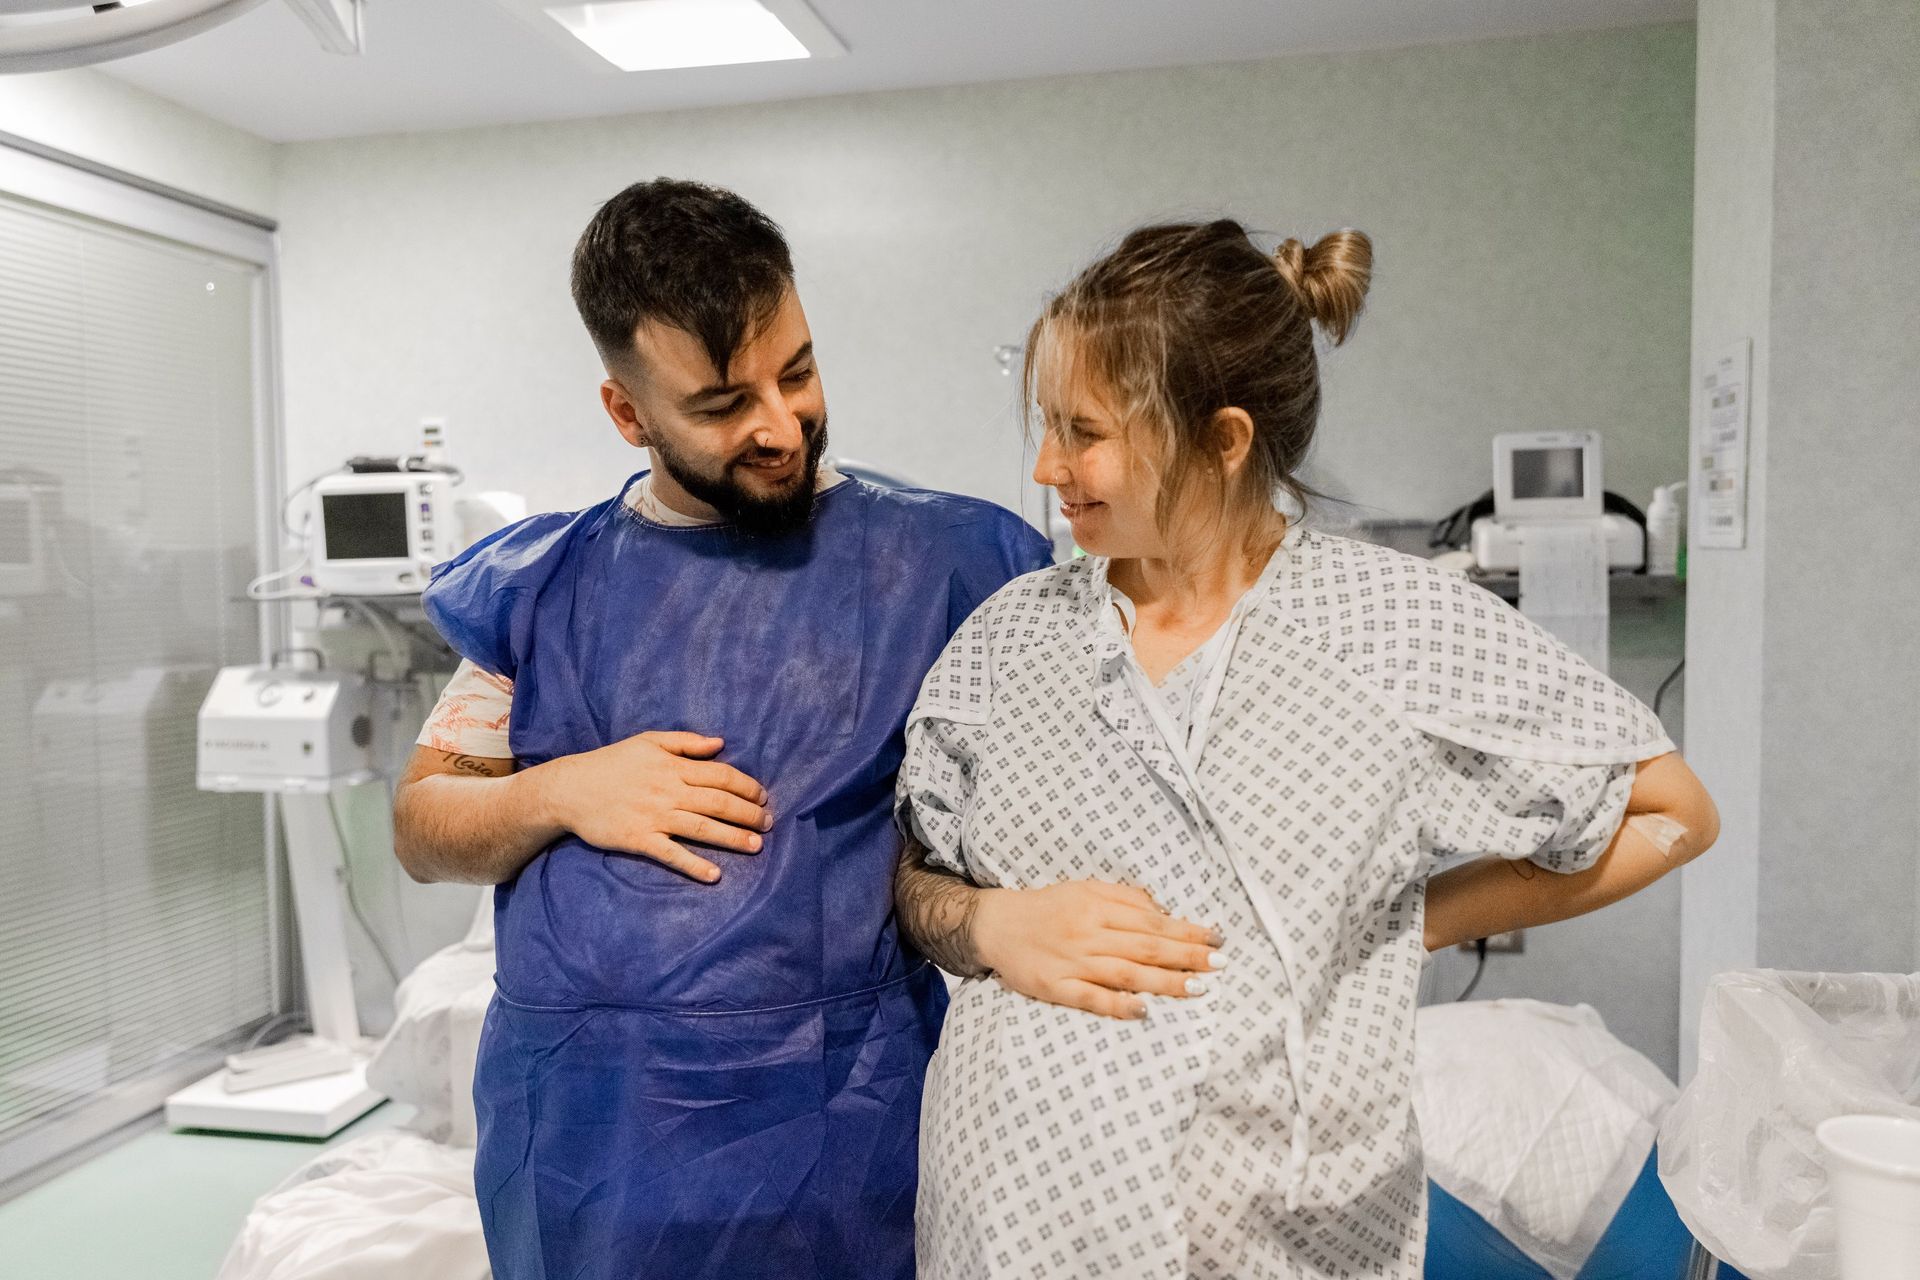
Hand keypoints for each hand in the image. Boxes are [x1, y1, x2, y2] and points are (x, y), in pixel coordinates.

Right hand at [535, 731, 769, 882]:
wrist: (571, 788)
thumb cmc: (612, 763)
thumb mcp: (648, 741)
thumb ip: (686, 741)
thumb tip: (720, 744)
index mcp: (673, 766)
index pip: (720, 775)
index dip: (746, 786)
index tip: (763, 797)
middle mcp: (668, 791)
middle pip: (718, 802)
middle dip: (748, 814)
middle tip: (768, 823)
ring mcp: (655, 817)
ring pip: (702, 828)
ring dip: (732, 838)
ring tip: (756, 846)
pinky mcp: (639, 840)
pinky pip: (672, 854)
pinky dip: (694, 865)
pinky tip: (715, 875)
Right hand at [971, 881, 1222, 1018]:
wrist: (996, 924)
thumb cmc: (1048, 907)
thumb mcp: (1086, 889)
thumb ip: (1124, 898)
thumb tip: (1163, 911)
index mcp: (1098, 907)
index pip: (1152, 920)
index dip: (1186, 930)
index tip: (1217, 938)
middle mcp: (1088, 933)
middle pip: (1145, 946)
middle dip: (1186, 955)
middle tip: (1220, 963)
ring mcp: (1072, 962)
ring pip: (1125, 972)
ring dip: (1163, 981)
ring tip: (1197, 988)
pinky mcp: (1055, 987)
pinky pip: (1090, 998)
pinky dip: (1116, 1005)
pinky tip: (1143, 1011)